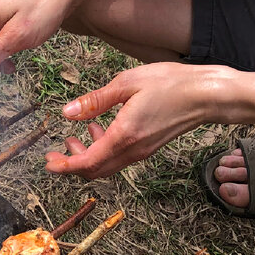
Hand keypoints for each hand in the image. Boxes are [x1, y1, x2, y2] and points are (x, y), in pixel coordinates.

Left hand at [45, 62, 228, 178]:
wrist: (206, 95)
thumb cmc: (171, 84)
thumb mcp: (127, 83)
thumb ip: (95, 101)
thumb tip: (67, 113)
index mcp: (124, 136)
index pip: (87, 163)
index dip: (65, 166)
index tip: (48, 161)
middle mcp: (132, 150)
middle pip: (94, 171)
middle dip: (71, 164)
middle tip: (55, 152)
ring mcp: (141, 151)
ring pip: (106, 166)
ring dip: (86, 157)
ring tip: (73, 138)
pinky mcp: (147, 147)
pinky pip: (118, 157)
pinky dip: (101, 150)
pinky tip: (97, 129)